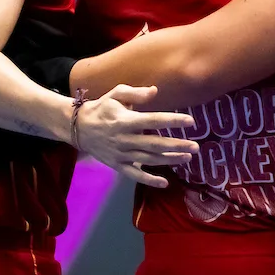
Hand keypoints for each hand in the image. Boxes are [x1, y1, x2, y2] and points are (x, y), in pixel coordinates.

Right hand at [71, 84, 197, 185]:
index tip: (191, 121)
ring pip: (148, 159)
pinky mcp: (117, 165)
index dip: (172, 121)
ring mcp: (121, 154)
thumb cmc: (101, 108)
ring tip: (187, 157)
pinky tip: (164, 183)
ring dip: (169, 160)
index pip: (153, 120)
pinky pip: (134, 175)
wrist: (78, 127)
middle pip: (155, 144)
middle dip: (176, 146)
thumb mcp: (115, 94)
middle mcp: (124, 139)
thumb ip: (135, 93)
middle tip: (196, 146)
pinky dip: (149, 180)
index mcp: (125, 121)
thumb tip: (155, 91)